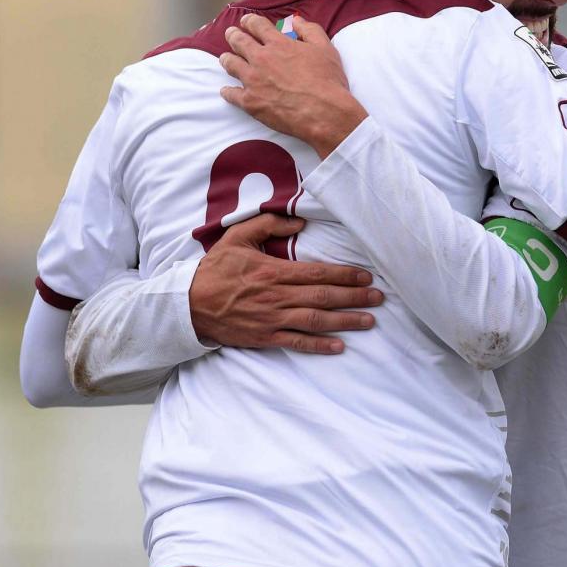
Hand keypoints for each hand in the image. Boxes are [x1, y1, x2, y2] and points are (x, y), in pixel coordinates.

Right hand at [189, 213, 383, 352]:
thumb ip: (268, 222)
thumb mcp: (237, 236)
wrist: (187, 305)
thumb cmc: (216, 269)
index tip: (366, 275)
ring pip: (316, 320)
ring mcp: (272, 319)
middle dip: (355, 297)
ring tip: (369, 321)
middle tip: (379, 298)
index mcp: (273, 271)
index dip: (345, 274)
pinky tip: (339, 347)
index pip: (318, 272)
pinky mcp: (265, 337)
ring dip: (345, 321)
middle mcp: (277, 296)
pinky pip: (296, 342)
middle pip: (324, 296)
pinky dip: (318, 346)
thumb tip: (300, 219)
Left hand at [220, 12, 367, 157]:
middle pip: (238, 41)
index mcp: (278, 44)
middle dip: (233, 35)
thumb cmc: (327, 81)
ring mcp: (252, 80)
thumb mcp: (325, 49)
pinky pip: (231, 93)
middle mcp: (261, 59)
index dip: (249, 21)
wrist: (323, 112)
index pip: (257, 25)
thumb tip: (297, 20)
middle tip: (231, 34)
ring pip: (230, 64)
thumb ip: (310, 30)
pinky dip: (228, 91)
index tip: (246, 22)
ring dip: (227, 59)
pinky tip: (227, 90)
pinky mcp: (250, 101)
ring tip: (226, 58)